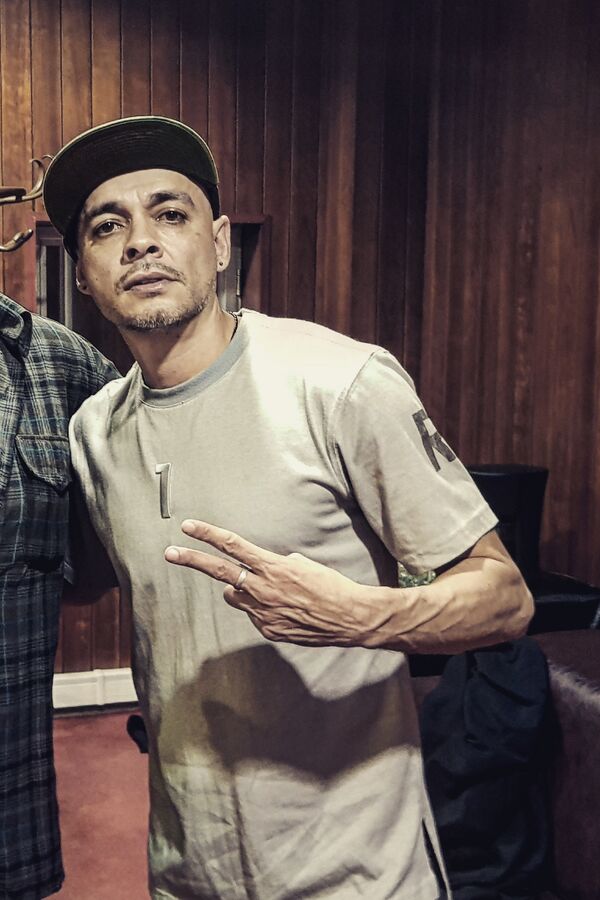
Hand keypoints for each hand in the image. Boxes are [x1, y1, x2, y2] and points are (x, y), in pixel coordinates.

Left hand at [164, 520, 382, 645]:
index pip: (233, 546)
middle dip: (193, 560)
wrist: (348, 618)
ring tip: (268, 590)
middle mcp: (262, 589)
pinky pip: (254, 614)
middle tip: (170, 552)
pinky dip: (263, 608)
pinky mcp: (267, 630)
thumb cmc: (330, 586)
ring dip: (241, 589)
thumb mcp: (303, 565)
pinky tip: (287, 610)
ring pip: (235, 595)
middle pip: (219, 571)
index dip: (209, 534)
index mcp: (272, 567)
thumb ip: (276, 565)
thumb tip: (262, 571)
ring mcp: (262, 612)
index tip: (189, 526)